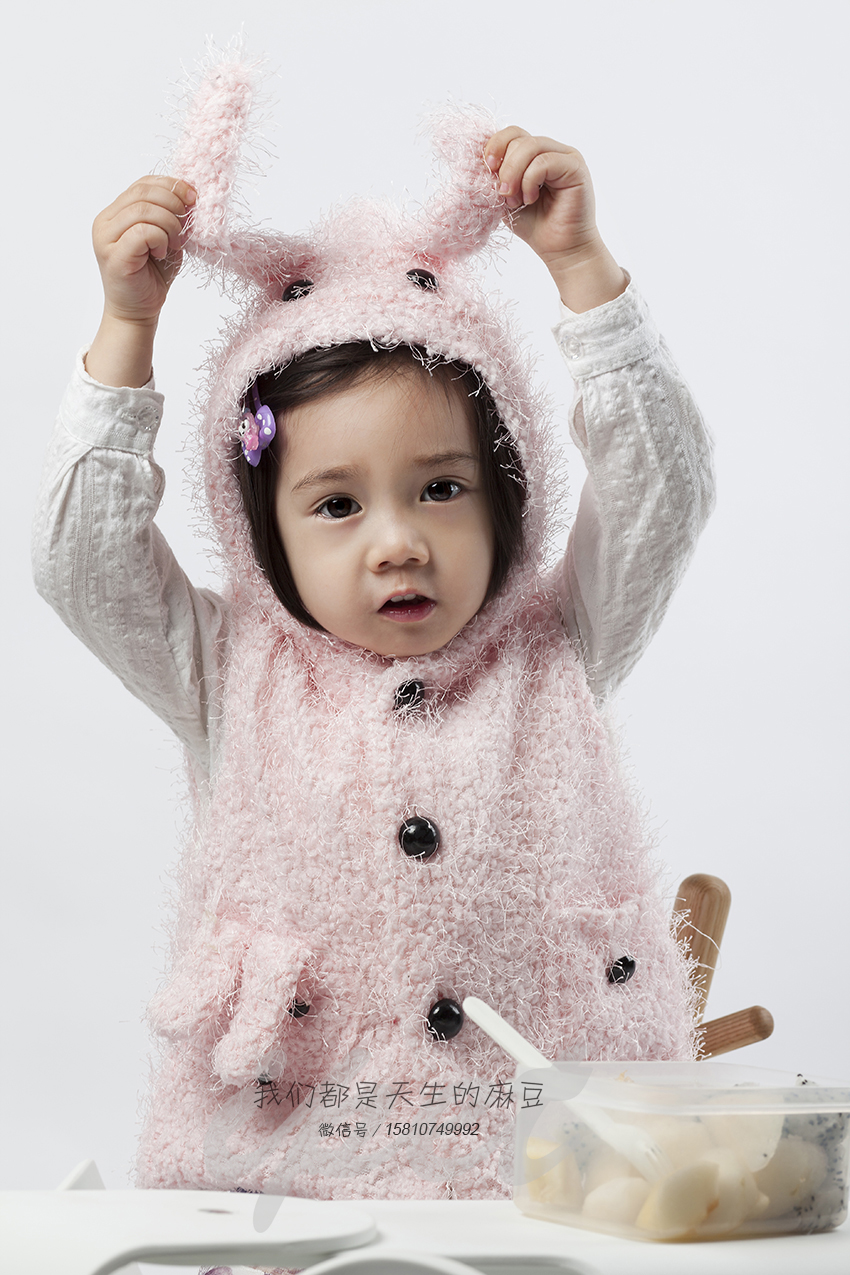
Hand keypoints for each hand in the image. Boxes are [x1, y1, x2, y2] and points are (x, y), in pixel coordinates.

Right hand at [86, 176, 194, 386]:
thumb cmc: (152, 276)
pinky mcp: (114, 255)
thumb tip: (189, 194)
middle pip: (143, 192)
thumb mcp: (166, 238)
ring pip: (144, 210)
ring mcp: (105, 237)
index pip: (143, 184)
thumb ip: (171, 215)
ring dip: (170, 225)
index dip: (171, 186)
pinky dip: (161, 239)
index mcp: (115, 212)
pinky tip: (162, 254)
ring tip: (174, 244)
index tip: (193, 199)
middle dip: (173, 204)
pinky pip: (143, 232)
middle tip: (185, 226)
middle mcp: (105, 221)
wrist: (138, 312)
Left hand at [484, 128, 625, 311]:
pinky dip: (530, 181)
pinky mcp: (575, 167)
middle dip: (504, 167)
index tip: (487, 168)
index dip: (495, 146)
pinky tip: (531, 199)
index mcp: (535, 154)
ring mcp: (566, 156)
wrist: (561, 250)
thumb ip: (497, 177)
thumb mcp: (506, 197)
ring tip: (515, 200)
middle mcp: (552, 150)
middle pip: (518, 138)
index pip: (512, 134)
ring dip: (514, 174)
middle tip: (503, 195)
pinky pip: (544, 161)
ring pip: (531, 146)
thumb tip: (479, 160)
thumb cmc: (536, 226)